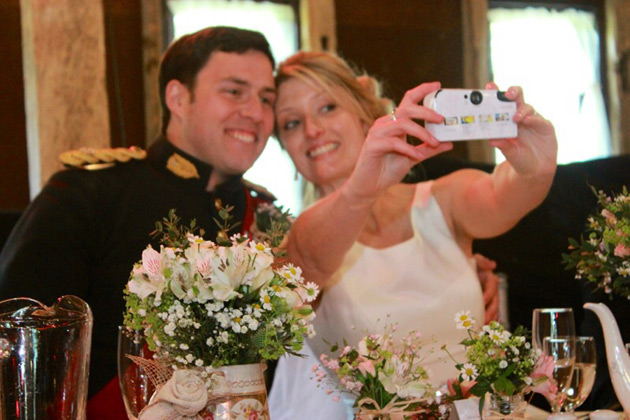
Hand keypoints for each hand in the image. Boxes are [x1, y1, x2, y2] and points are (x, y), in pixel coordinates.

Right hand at [345, 82, 452, 200]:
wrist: (369, 187)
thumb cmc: (387, 170)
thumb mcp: (413, 158)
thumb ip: (428, 149)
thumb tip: (448, 143)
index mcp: (394, 123)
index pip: (408, 100)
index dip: (422, 90)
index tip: (437, 85)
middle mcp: (384, 124)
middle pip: (407, 109)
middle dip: (426, 112)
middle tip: (442, 119)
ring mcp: (377, 133)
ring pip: (402, 123)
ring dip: (421, 133)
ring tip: (434, 142)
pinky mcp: (372, 145)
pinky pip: (394, 142)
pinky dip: (408, 149)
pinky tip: (416, 156)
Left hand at [474, 253, 499, 322]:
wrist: (463, 269)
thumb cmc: (469, 264)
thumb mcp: (475, 260)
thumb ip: (483, 261)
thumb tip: (493, 265)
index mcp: (490, 280)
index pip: (492, 289)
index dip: (488, 296)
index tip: (482, 302)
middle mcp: (492, 290)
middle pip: (495, 303)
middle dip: (490, 312)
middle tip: (484, 320)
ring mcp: (489, 298)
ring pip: (493, 310)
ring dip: (490, 319)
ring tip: (483, 327)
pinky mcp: (485, 304)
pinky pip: (489, 314)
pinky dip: (487, 321)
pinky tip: (482, 328)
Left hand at [486, 83, 557, 176]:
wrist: (536, 169)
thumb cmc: (520, 158)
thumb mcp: (510, 153)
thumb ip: (502, 145)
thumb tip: (491, 140)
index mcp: (507, 120)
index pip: (501, 103)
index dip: (496, 93)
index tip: (489, 86)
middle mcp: (520, 117)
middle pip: (517, 98)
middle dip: (512, 92)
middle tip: (507, 93)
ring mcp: (533, 120)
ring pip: (527, 107)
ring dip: (521, 110)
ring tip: (515, 118)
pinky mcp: (545, 126)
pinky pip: (539, 119)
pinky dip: (533, 119)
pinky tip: (527, 120)